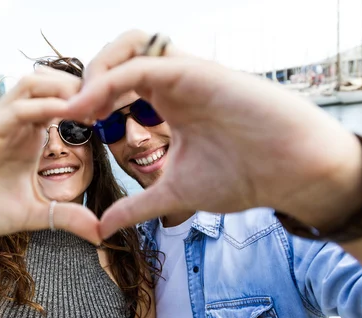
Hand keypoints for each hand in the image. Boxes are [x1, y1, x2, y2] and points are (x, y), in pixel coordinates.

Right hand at [0, 71, 100, 243]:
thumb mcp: (36, 215)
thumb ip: (67, 218)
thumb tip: (102, 233)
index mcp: (32, 136)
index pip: (63, 101)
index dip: (90, 101)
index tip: (115, 113)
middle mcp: (19, 124)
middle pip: (52, 82)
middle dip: (82, 86)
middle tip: (109, 101)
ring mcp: (1, 123)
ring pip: (34, 83)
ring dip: (64, 87)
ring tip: (91, 104)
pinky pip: (17, 107)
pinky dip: (45, 105)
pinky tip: (69, 113)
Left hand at [67, 30, 361, 238]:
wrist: (292, 173)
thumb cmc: (244, 177)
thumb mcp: (174, 192)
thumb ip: (137, 205)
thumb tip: (103, 228)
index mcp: (167, 101)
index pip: (118, 82)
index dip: (88, 98)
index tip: (69, 127)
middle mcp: (174, 81)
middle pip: (118, 54)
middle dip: (86, 77)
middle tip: (69, 113)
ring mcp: (186, 72)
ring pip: (129, 45)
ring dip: (95, 70)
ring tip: (77, 107)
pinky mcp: (197, 72)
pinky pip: (143, 64)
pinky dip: (110, 80)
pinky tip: (88, 108)